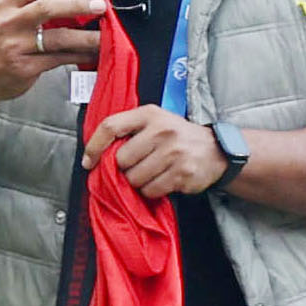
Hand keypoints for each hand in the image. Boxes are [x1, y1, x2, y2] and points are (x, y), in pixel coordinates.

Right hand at [0, 0, 103, 103]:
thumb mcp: (7, 16)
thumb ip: (34, 5)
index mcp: (7, 4)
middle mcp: (9, 22)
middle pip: (47, 7)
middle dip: (78, 5)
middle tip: (101, 6)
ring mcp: (16, 46)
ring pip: (58, 38)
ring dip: (87, 36)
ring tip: (105, 35)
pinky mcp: (25, 67)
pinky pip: (60, 59)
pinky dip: (80, 55)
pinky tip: (93, 53)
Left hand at [81, 106, 229, 198]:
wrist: (217, 151)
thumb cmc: (179, 137)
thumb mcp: (156, 122)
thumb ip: (130, 131)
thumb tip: (98, 156)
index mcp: (150, 115)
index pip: (110, 127)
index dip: (94, 146)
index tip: (89, 162)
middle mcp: (162, 131)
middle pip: (122, 160)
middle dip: (126, 168)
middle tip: (139, 165)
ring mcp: (174, 153)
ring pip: (135, 178)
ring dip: (139, 182)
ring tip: (154, 173)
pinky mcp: (182, 173)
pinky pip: (152, 190)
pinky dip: (153, 190)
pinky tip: (164, 181)